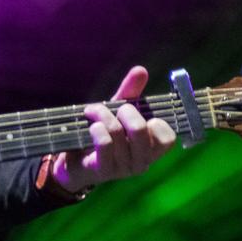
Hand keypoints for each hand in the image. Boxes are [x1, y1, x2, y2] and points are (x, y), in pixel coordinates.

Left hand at [49, 66, 176, 193]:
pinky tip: (91, 126)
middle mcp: (141, 162)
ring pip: (118, 132)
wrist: (73, 162)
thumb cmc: (101, 136)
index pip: (168, 138)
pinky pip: (105, 144)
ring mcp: (123, 168)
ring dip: (102, 114)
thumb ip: (130, 93)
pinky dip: (96, 129)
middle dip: (125, 111)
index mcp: (151, 149)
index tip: (138, 112)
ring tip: (92, 112)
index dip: (157, 121)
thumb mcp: (116, 113)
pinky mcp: (104, 170)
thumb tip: (141, 70)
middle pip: (141, 130)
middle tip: (115, 109)